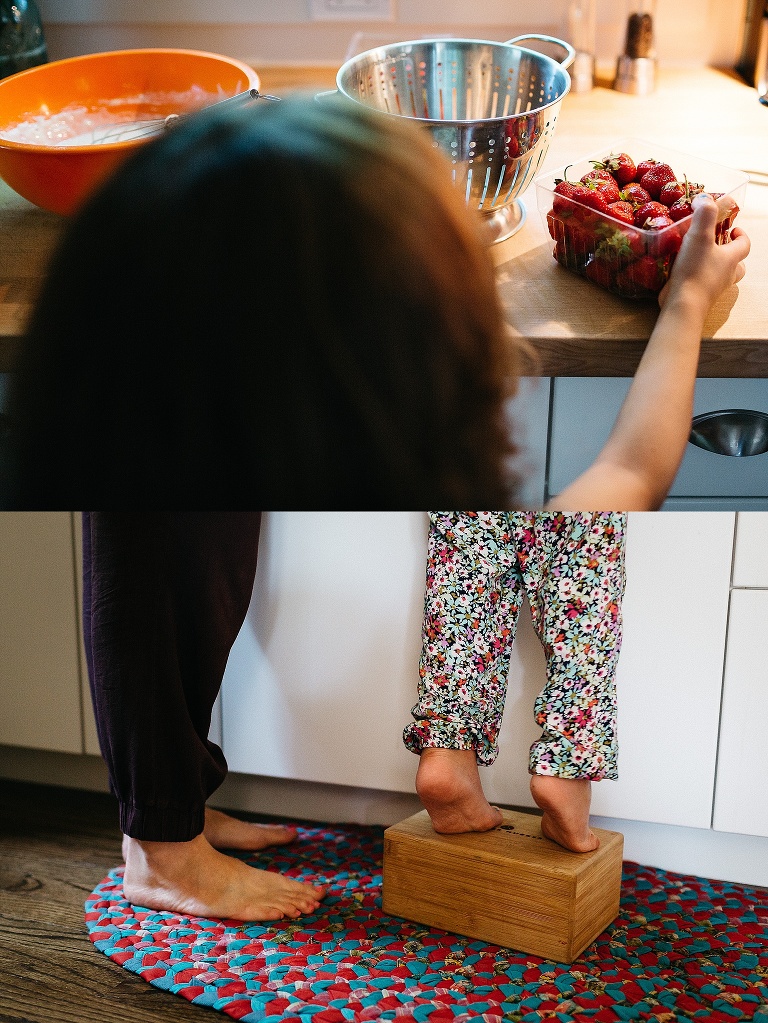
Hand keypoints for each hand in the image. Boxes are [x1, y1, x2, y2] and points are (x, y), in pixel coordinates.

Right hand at [657, 192, 749, 311]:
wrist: (683, 305)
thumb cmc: (695, 270)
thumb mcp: (700, 235)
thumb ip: (704, 213)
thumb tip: (704, 198)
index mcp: (731, 258)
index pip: (745, 245)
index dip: (741, 235)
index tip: (732, 228)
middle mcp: (726, 275)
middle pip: (738, 265)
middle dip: (731, 254)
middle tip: (718, 246)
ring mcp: (713, 289)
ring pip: (722, 277)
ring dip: (715, 267)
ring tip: (699, 258)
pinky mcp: (698, 297)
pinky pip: (703, 286)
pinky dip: (697, 277)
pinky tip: (682, 271)